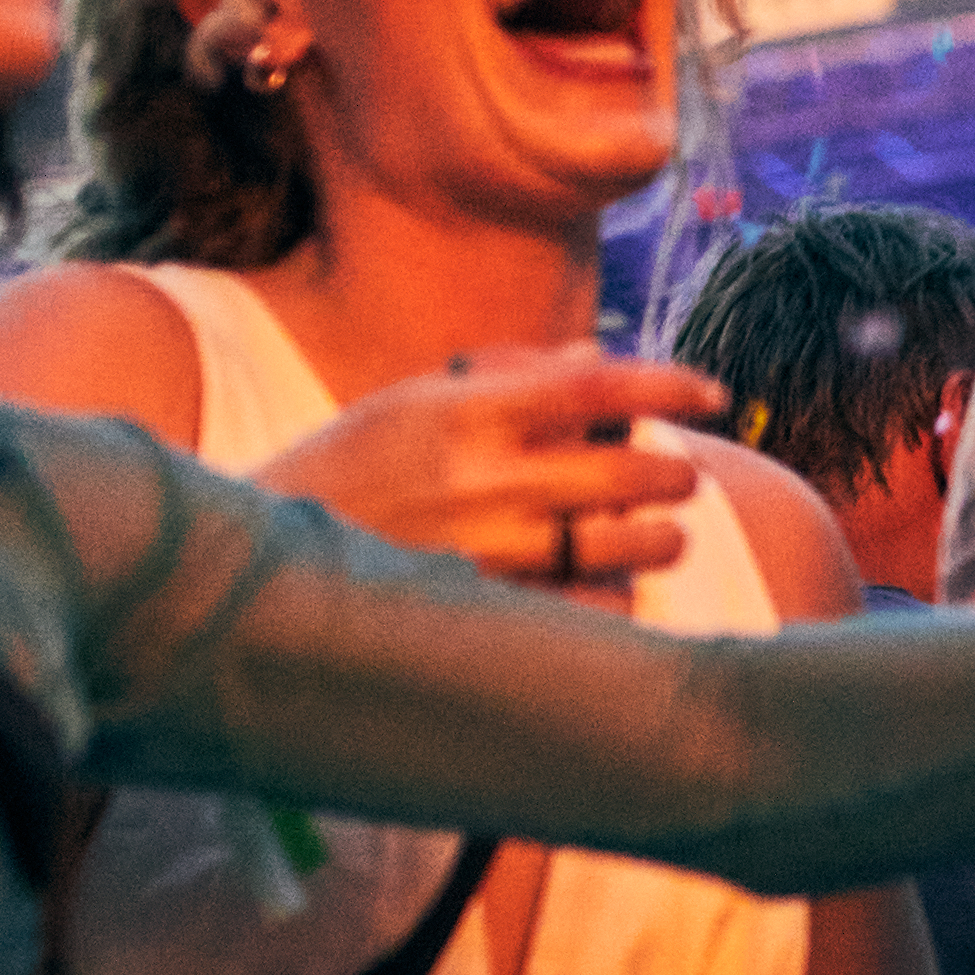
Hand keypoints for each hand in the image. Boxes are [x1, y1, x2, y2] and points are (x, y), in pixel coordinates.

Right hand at [255, 349, 725, 606]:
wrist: (260, 567)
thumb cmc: (346, 470)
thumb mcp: (412, 402)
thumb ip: (511, 380)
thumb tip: (599, 358)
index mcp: (464, 412)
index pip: (597, 384)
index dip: (669, 382)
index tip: (714, 391)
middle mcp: (482, 480)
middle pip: (629, 467)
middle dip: (672, 470)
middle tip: (674, 475)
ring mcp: (488, 554)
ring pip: (626, 542)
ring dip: (658, 536)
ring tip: (656, 534)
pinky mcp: (486, 617)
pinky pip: (593, 610)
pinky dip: (617, 598)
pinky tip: (608, 589)